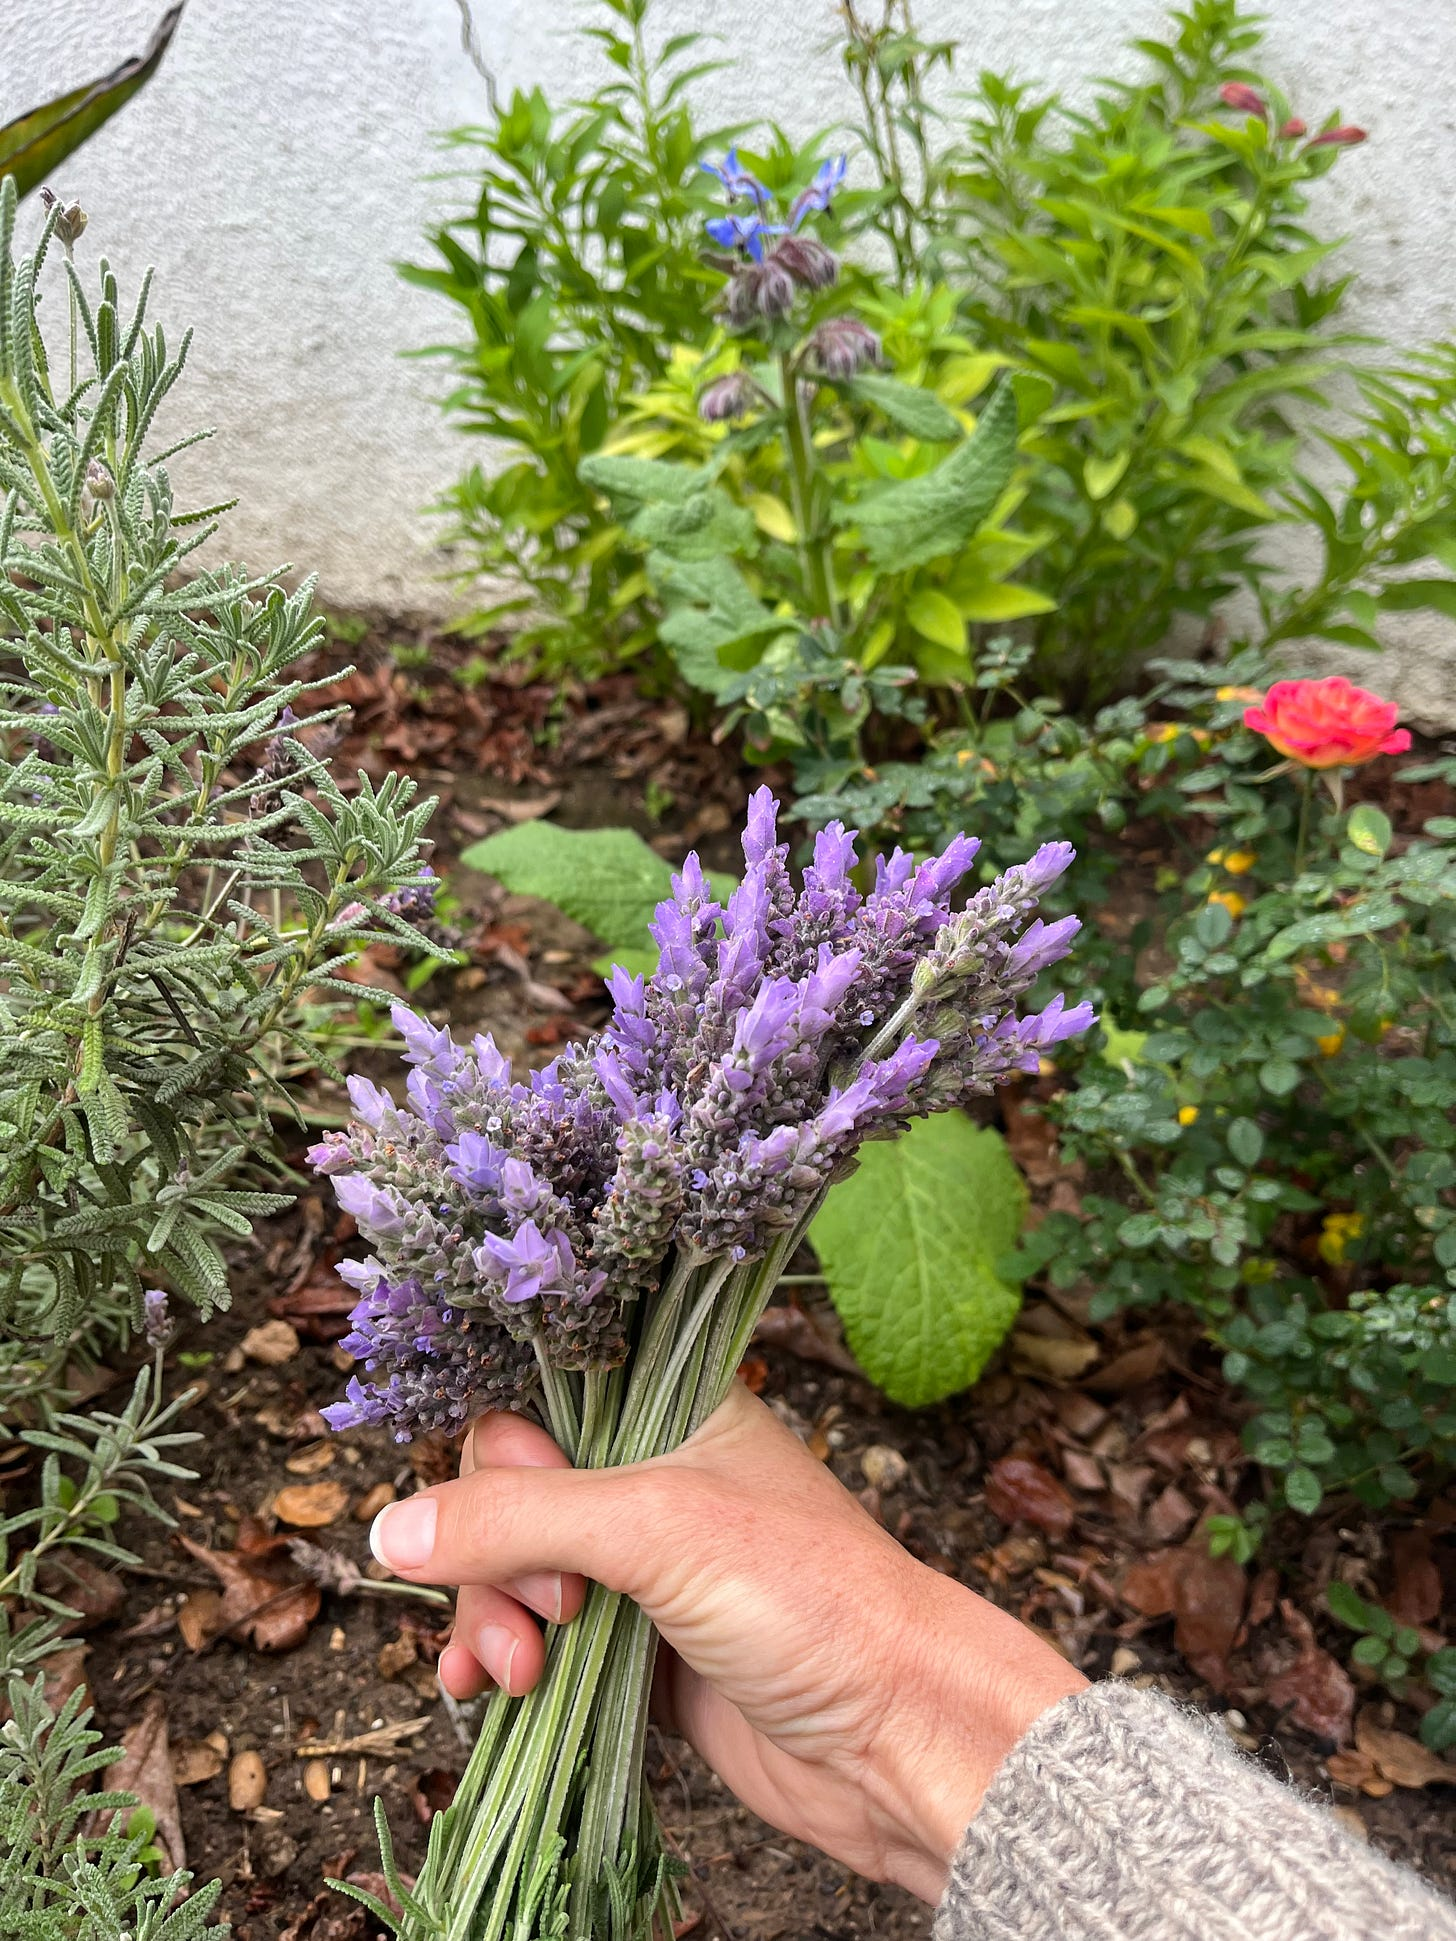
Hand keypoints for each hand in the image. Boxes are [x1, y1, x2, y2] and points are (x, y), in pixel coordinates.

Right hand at [369, 1381, 1084, 1901]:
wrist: (896, 1736)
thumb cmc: (810, 1599)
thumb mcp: (656, 1529)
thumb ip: (520, 1518)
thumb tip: (388, 1530)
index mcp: (670, 1408)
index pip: (536, 1400)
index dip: (506, 1459)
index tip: (515, 1512)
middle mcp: (650, 1478)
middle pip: (509, 1493)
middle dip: (496, 1558)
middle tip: (556, 1609)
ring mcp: (641, 1567)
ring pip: (514, 1571)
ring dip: (491, 1619)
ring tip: (521, 1673)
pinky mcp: (635, 1650)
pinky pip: (535, 1639)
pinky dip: (497, 1661)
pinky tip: (483, 1693)